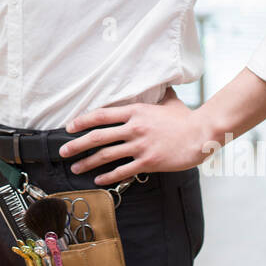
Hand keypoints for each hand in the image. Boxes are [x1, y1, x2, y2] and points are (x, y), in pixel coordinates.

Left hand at [58, 86, 206, 183]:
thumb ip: (157, 96)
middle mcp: (134, 128)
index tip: (69, 127)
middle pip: (98, 137)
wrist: (202, 134)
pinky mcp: (148, 162)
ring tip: (76, 168)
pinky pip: (122, 170)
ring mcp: (140, 146)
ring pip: (106, 156)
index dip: (82, 121)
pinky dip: (108, 176)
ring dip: (87, 163)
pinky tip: (99, 179)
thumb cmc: (186, 118)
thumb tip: (157, 86)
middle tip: (63, 151)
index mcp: (136, 111)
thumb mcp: (168, 102)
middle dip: (77, 145)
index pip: (101, 115)